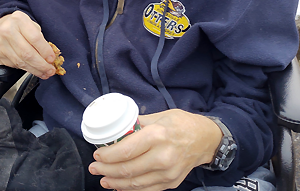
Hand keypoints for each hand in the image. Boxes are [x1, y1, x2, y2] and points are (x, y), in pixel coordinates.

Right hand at [0, 10, 56, 78]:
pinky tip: (33, 69)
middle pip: (27, 53)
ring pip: (20, 62)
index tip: (52, 59)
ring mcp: (0, 43)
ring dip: (35, 70)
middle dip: (41, 65)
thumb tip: (49, 57)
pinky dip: (26, 69)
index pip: (35, 38)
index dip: (45, 51)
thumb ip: (40, 38)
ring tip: (44, 73)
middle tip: (50, 71)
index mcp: (19, 20)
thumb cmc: (19, 26)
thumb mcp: (31, 25)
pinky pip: (14, 65)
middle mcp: (7, 31)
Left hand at [88, 109, 222, 190]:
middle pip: (127, 169)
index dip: (108, 155)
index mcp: (157, 136)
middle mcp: (162, 157)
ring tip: (103, 178)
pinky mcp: (171, 183)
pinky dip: (130, 189)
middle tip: (94, 167)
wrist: (205, 139)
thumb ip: (138, 123)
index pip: (126, 150)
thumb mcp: (159, 116)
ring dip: (115, 182)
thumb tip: (118, 127)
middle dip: (106, 170)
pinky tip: (120, 186)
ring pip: (135, 183)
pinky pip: (146, 189)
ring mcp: (167, 173)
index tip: (97, 154)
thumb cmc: (181, 124)